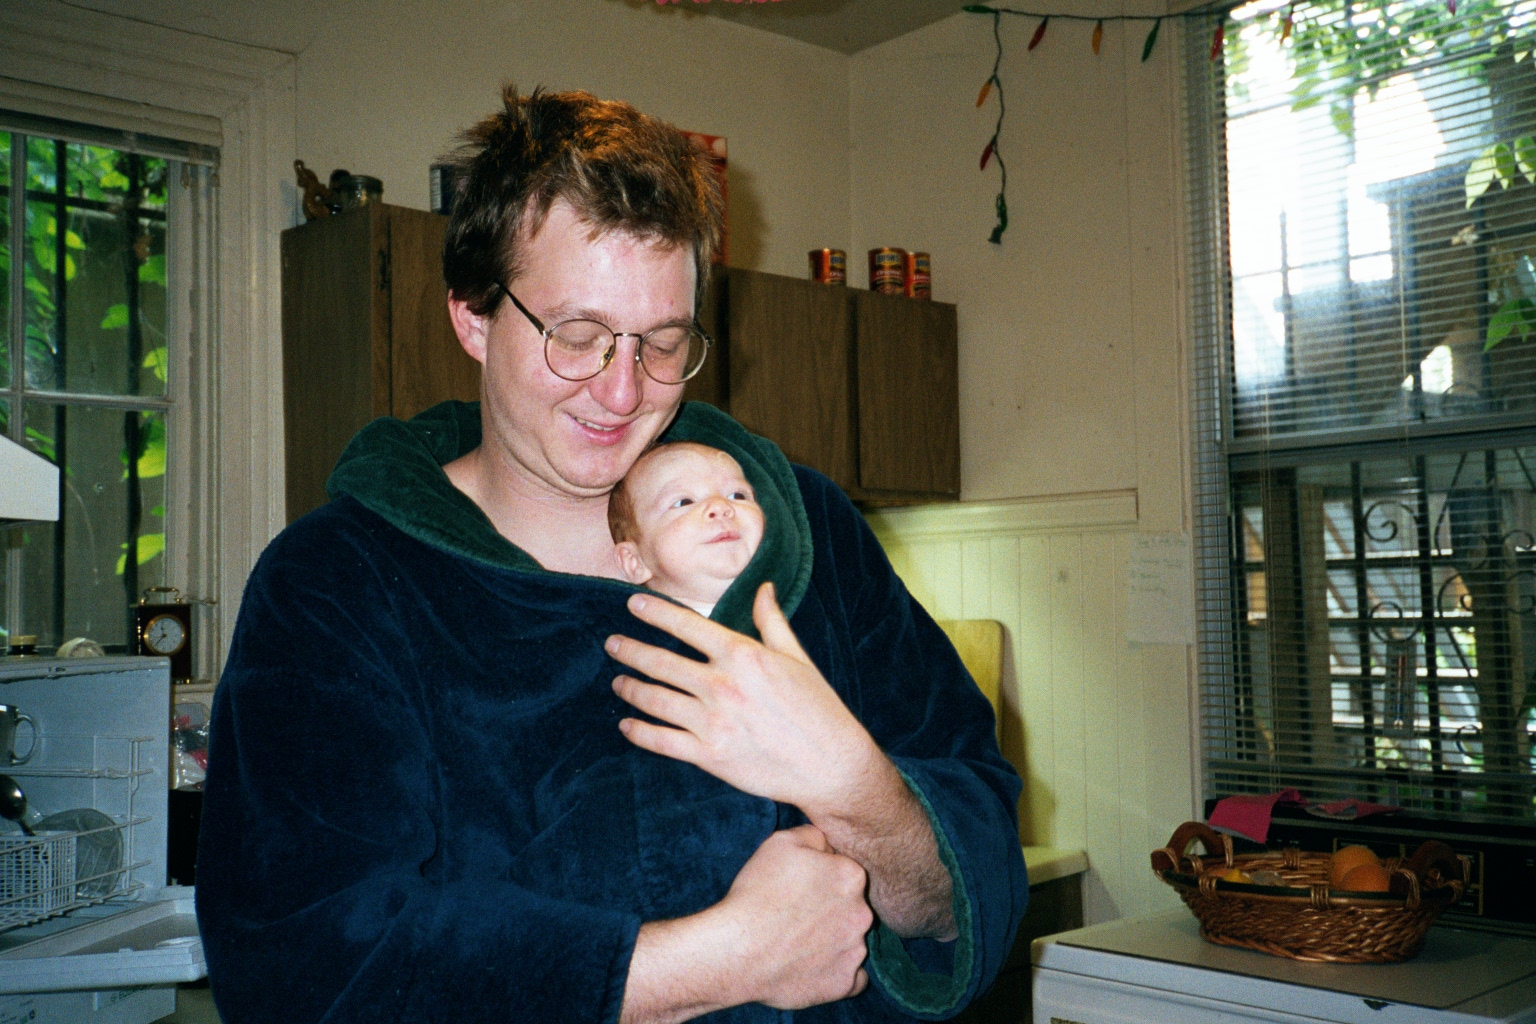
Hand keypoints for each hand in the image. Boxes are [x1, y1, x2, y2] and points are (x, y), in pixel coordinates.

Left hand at [606, 583, 878, 815]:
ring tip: (617, 682)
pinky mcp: (709, 756)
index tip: (633, 605)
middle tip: (612, 644)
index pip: (686, 626)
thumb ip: (772, 621)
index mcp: (742, 655)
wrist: (830, 763)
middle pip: (660, 662)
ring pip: (655, 700)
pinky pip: (661, 741)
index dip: (655, 612)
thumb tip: (764, 587)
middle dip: (630, 651)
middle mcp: (721, 685)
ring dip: (630, 689)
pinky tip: (627, 724)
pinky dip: (639, 731)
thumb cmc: (818, 707)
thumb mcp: (797, 657)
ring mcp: (712, 722)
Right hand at [619, 826, 871, 1023]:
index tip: (798, 886)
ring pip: (851, 940)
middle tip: (795, 914)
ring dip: (832, 939)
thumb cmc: (757, 893)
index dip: (819, 877)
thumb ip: (814, 836)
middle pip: (850, 906)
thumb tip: (827, 843)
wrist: (738, 950)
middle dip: (829, 908)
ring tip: (796, 942)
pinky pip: (852, 977)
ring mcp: (855, 952)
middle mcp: (863, 913)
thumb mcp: (780, 842)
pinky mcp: (844, 984)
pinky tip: (812, 965)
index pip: (843, 871)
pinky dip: (836, 971)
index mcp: (851, 876)